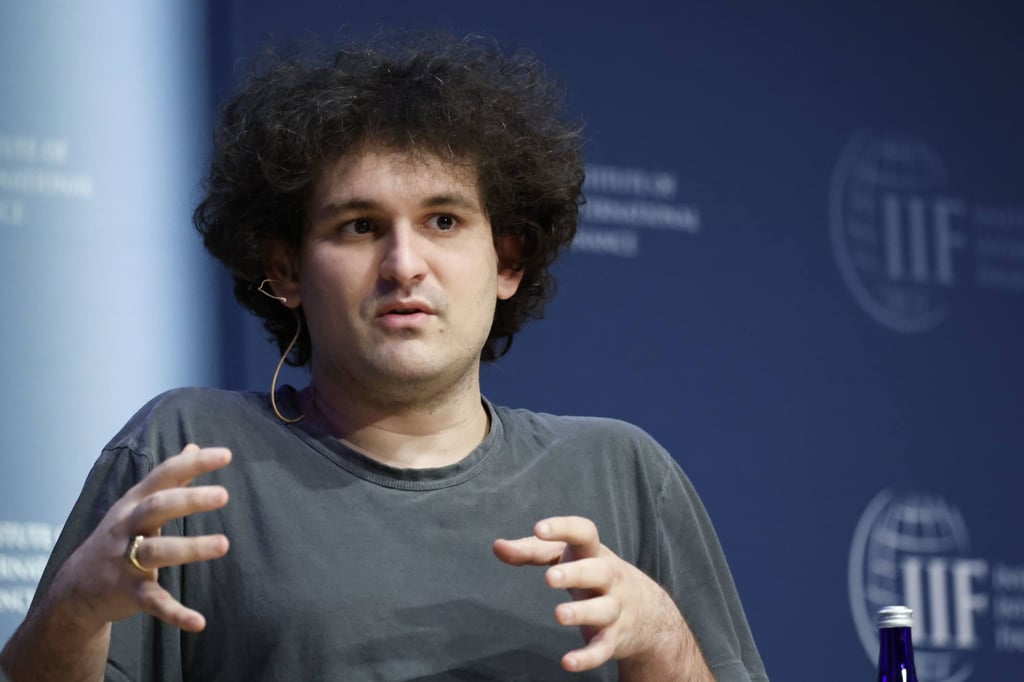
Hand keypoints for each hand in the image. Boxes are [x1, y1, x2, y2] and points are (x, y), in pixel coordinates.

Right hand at [52, 444, 230, 632]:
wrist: (75, 588)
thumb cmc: (119, 536)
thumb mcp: (138, 503)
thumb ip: (170, 478)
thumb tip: (193, 446)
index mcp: (134, 502)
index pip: (165, 475)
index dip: (194, 464)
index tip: (226, 454)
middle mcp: (128, 527)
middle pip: (157, 508)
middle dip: (189, 500)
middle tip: (224, 494)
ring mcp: (125, 560)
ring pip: (157, 551)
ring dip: (190, 548)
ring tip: (224, 544)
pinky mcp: (127, 592)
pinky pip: (153, 602)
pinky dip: (175, 612)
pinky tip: (199, 622)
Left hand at [493, 516, 699, 676]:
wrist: (648, 613)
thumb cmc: (593, 574)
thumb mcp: (568, 557)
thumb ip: (532, 551)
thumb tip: (497, 546)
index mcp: (594, 552)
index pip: (585, 532)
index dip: (563, 528)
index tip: (539, 528)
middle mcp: (609, 577)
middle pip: (598, 571)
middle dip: (576, 573)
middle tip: (549, 578)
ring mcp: (615, 608)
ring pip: (604, 609)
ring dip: (583, 613)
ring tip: (559, 615)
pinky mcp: (615, 638)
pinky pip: (603, 648)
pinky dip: (588, 657)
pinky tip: (567, 662)